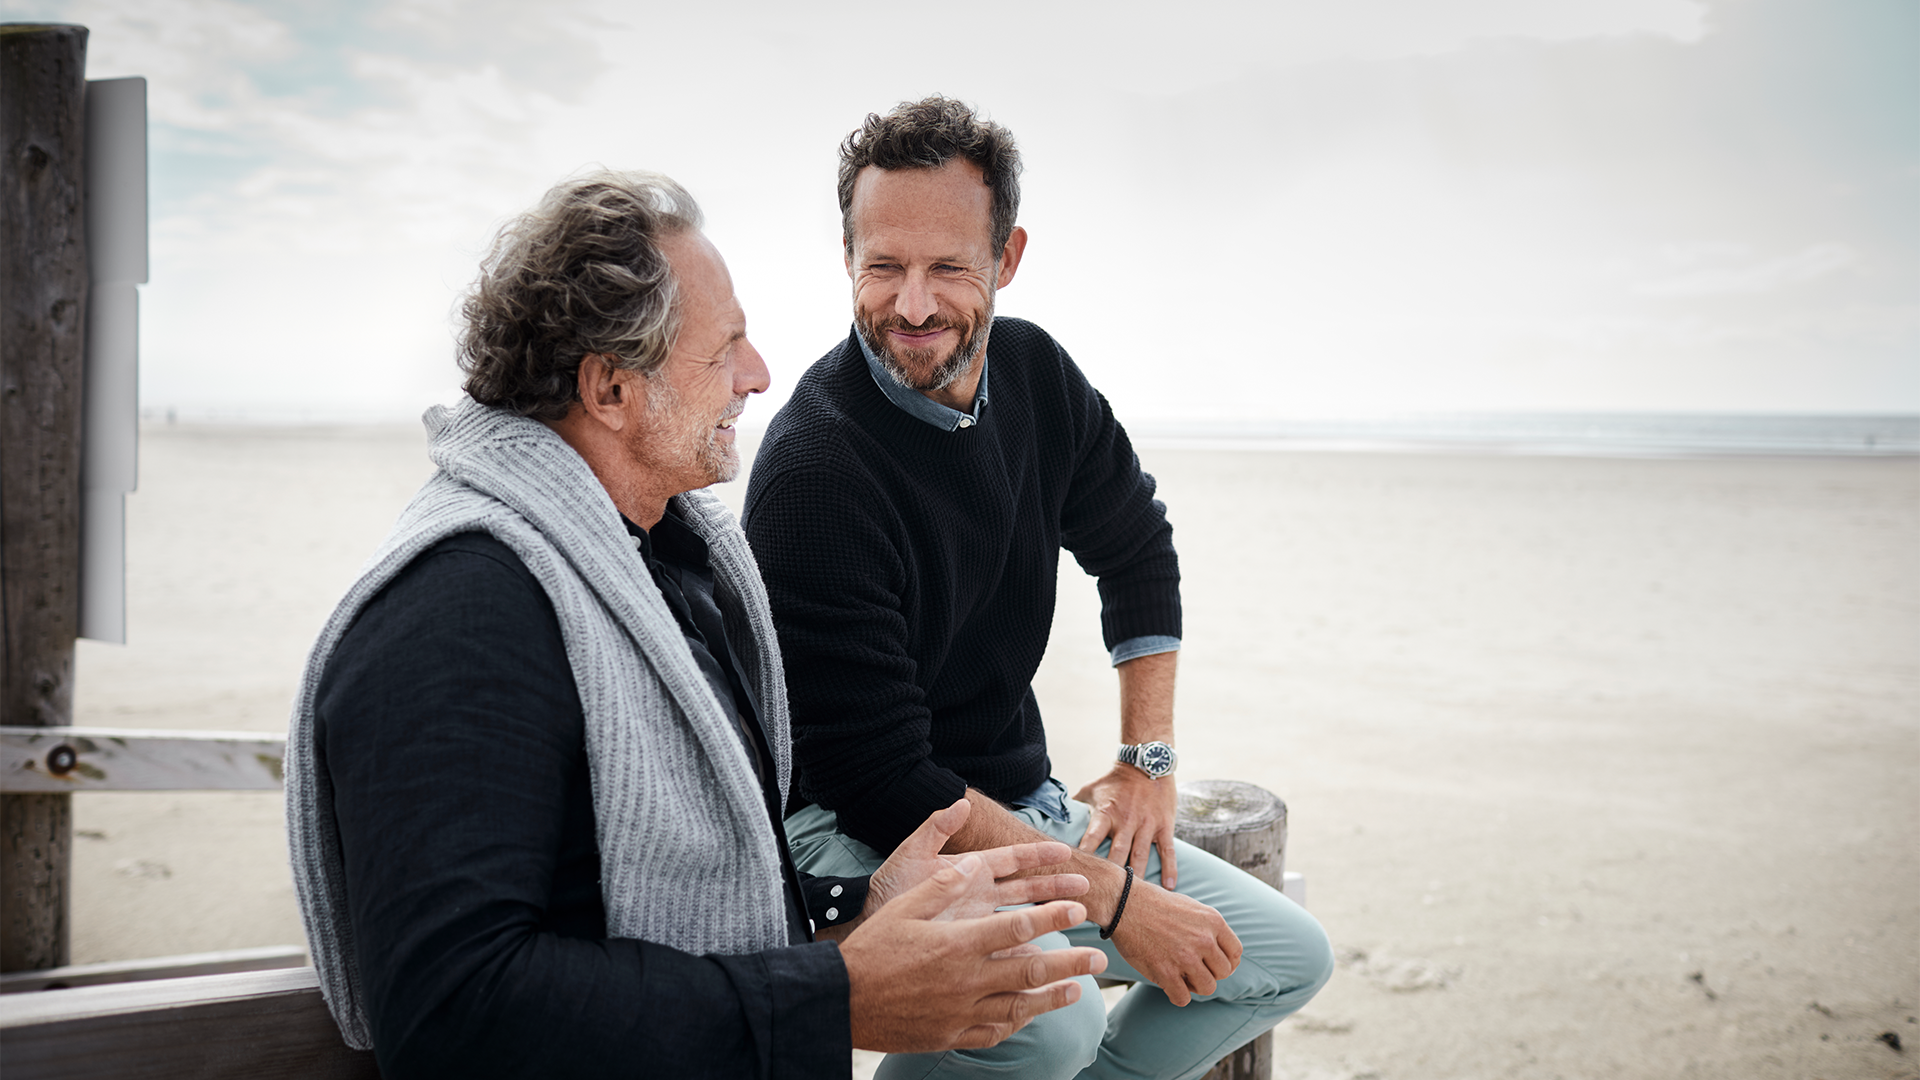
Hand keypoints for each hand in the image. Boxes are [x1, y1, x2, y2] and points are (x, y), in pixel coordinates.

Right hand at [841, 855, 1108, 1051]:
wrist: (843, 1002)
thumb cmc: (872, 949)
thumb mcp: (904, 907)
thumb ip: (943, 886)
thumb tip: (974, 862)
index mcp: (958, 943)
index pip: (1018, 928)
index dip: (1052, 916)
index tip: (1078, 908)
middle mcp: (966, 980)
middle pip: (1031, 970)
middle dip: (1069, 961)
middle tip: (1098, 957)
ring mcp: (961, 1012)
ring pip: (1020, 1006)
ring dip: (1053, 997)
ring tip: (1078, 990)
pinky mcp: (951, 1035)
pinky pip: (994, 1032)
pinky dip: (1017, 1024)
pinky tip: (1030, 1016)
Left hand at [864, 799, 1089, 927]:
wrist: (867, 922)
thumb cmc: (888, 885)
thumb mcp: (911, 853)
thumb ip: (936, 828)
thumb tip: (962, 802)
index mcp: (969, 868)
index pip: (1011, 858)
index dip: (1038, 854)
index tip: (1066, 850)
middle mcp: (978, 893)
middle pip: (1026, 887)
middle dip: (1055, 885)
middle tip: (1086, 884)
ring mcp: (977, 920)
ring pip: (1021, 916)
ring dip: (1048, 916)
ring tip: (1076, 917)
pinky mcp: (970, 942)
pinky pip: (1003, 944)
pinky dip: (1024, 948)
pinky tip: (1044, 953)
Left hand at [1074, 764, 1180, 887]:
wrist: (1147, 762)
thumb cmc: (1115, 780)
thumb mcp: (1091, 790)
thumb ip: (1073, 806)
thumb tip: (1051, 820)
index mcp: (1105, 813)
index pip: (1092, 838)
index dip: (1085, 856)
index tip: (1078, 877)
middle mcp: (1126, 820)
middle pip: (1117, 853)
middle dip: (1112, 876)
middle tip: (1107, 899)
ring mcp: (1146, 824)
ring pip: (1141, 855)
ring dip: (1138, 878)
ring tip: (1134, 899)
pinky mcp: (1164, 825)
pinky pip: (1167, 850)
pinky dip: (1169, 869)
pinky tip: (1169, 887)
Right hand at [1106, 878, 1240, 1006]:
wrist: (1123, 903)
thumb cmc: (1154, 904)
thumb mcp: (1191, 906)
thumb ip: (1209, 928)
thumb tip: (1222, 952)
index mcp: (1213, 921)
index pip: (1236, 953)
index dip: (1226, 962)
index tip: (1213, 963)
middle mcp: (1203, 940)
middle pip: (1223, 972)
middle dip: (1210, 973)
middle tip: (1193, 969)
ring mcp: (1185, 957)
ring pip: (1207, 988)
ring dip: (1195, 986)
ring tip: (1182, 977)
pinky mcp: (1166, 972)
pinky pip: (1183, 998)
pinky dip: (1177, 995)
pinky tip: (1169, 984)